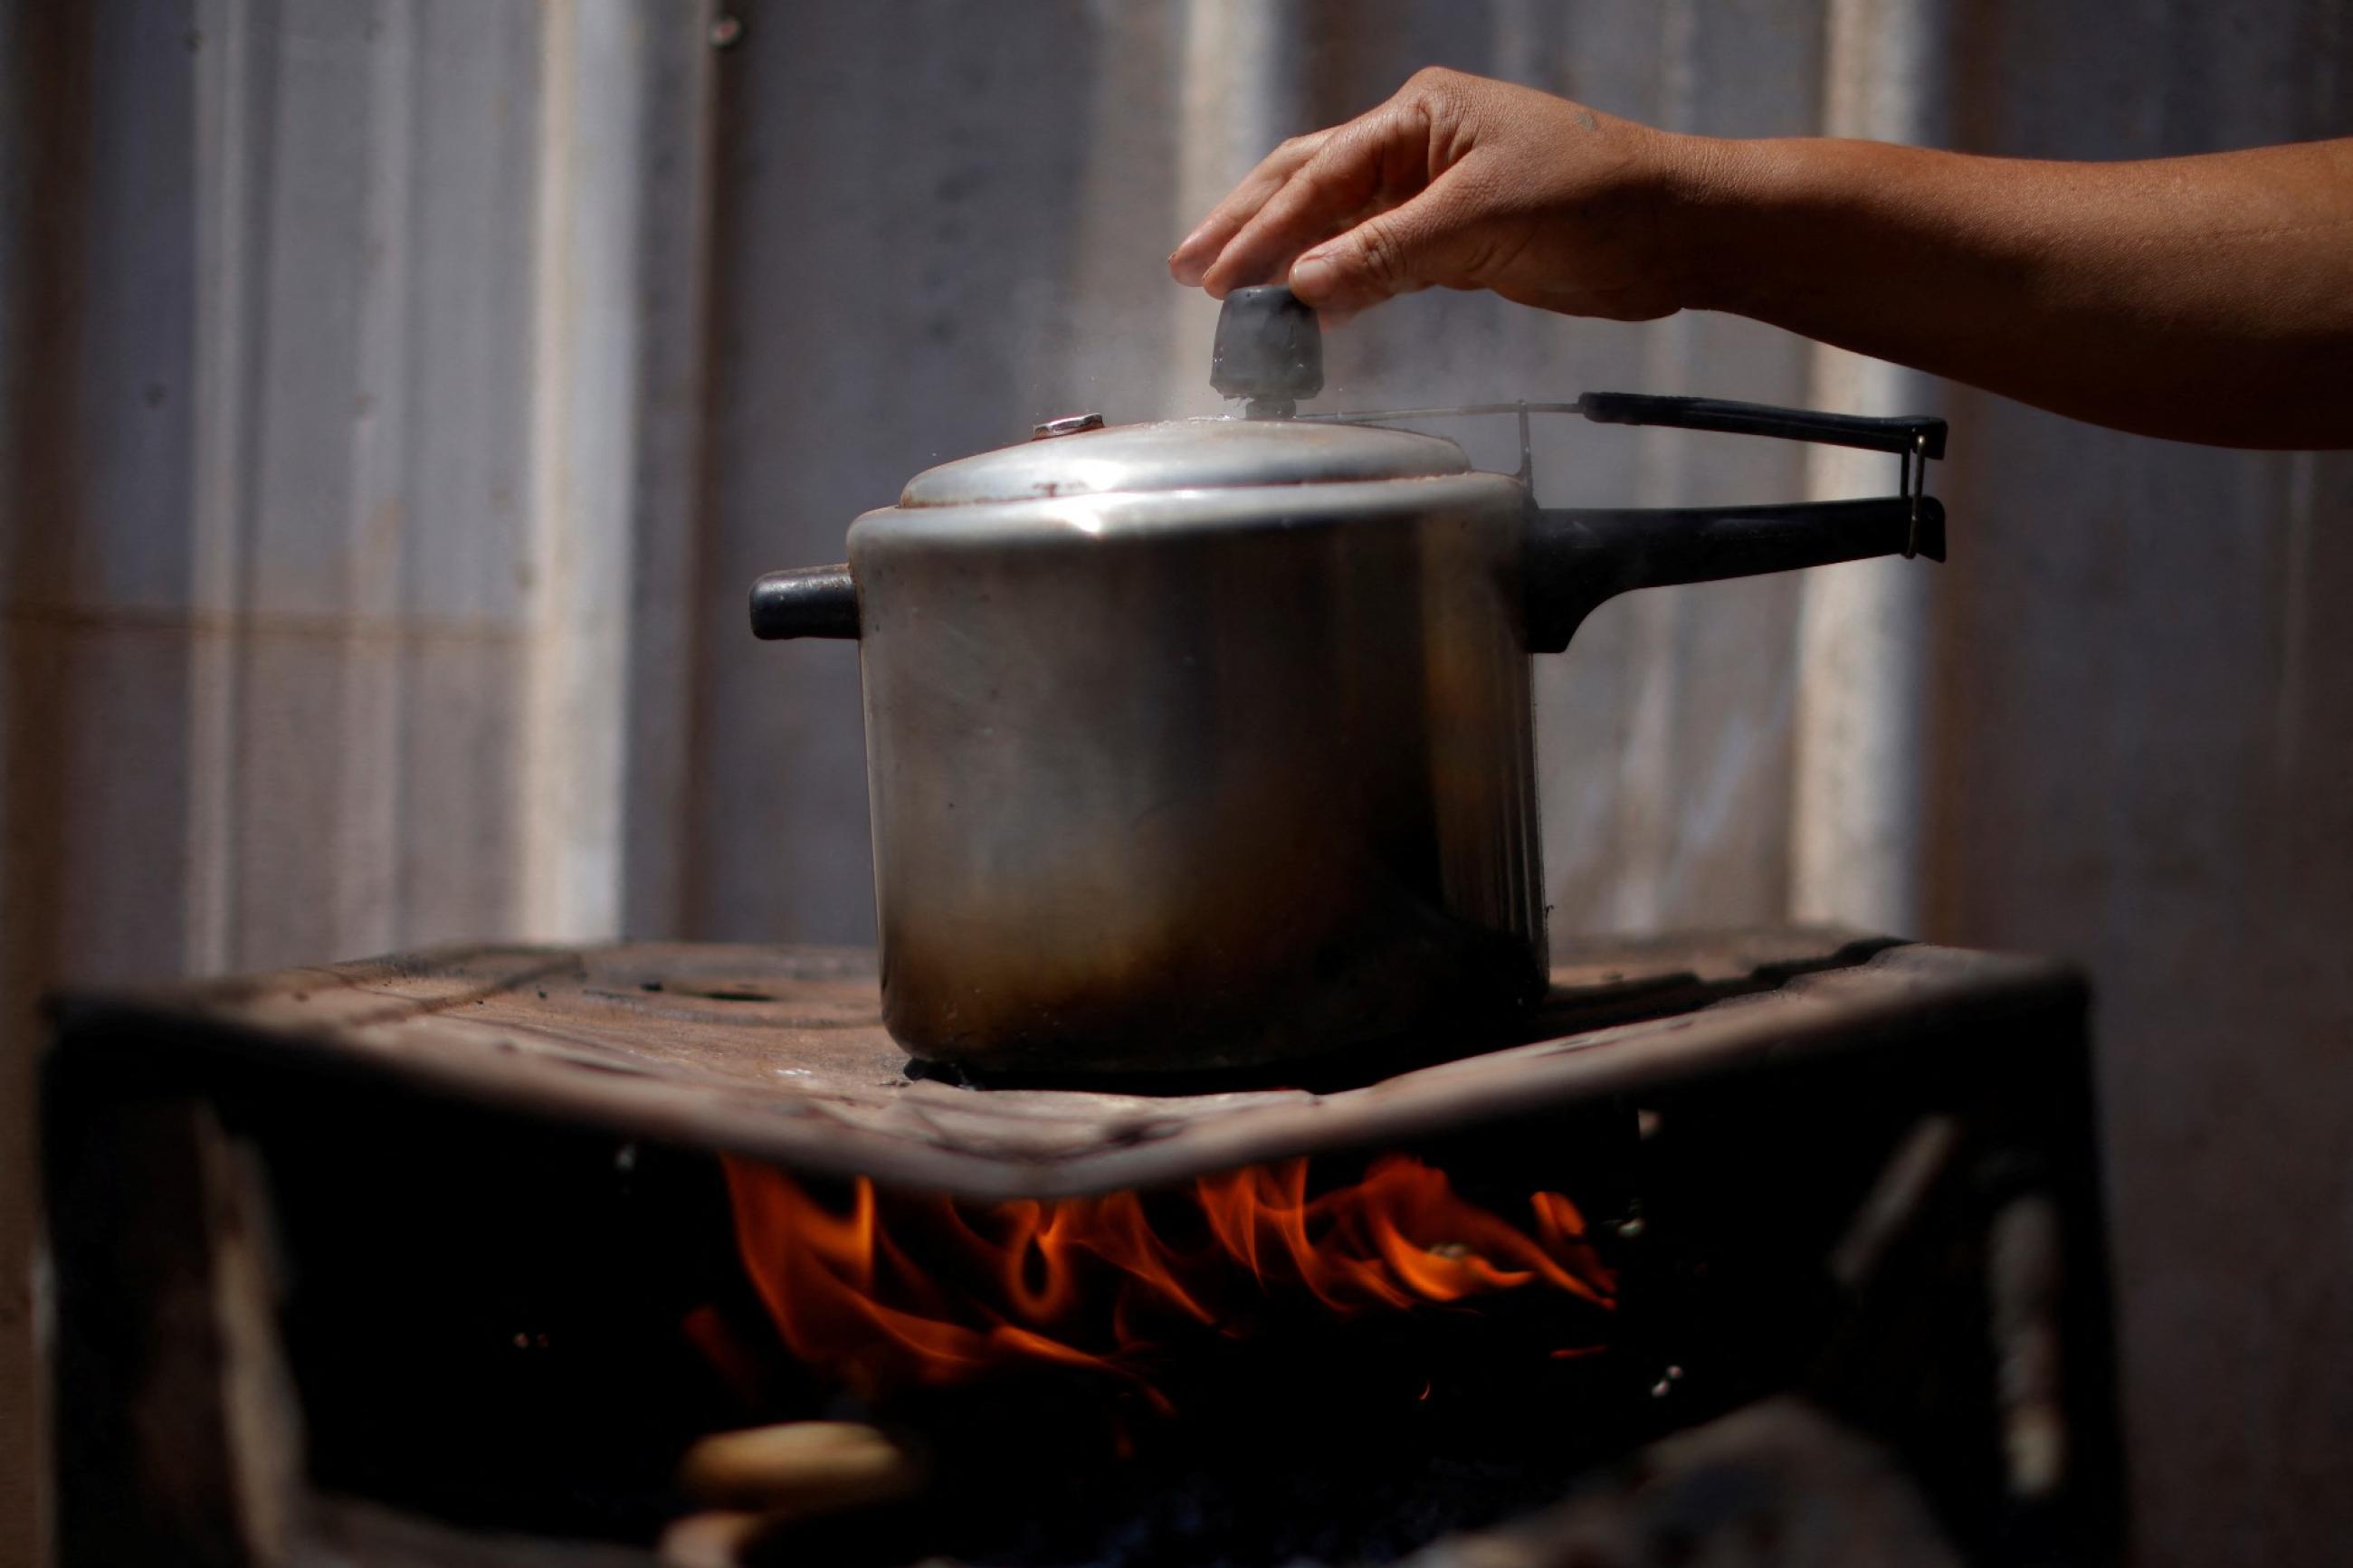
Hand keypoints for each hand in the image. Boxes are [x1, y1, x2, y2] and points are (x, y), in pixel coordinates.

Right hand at [1168, 68, 1701, 320]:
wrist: (1677, 231)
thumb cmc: (1598, 199)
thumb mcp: (1481, 223)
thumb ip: (1386, 255)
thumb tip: (1302, 288)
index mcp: (1421, 115)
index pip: (1320, 174)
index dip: (1263, 229)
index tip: (1218, 278)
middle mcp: (1420, 144)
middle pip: (1310, 184)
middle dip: (1248, 228)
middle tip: (1189, 272)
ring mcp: (1435, 192)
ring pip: (1337, 224)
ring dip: (1283, 258)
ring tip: (1225, 290)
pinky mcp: (1455, 239)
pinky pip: (1374, 258)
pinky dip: (1334, 283)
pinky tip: (1302, 305)